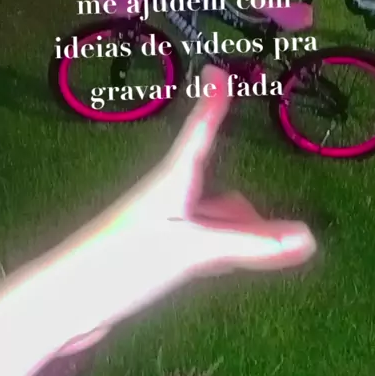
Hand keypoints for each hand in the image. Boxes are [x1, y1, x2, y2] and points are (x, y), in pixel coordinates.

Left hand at [59, 66, 316, 355]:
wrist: (64, 305)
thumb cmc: (121, 262)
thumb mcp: (191, 250)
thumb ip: (249, 246)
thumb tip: (311, 239)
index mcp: (171, 182)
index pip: (199, 134)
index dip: (211, 104)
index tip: (218, 70)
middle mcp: (167, 201)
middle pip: (217, 191)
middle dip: (248, 204)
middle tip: (283, 219)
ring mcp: (161, 233)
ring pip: (212, 223)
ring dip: (242, 231)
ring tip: (278, 245)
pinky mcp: (155, 262)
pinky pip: (203, 248)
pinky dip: (227, 252)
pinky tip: (241, 263)